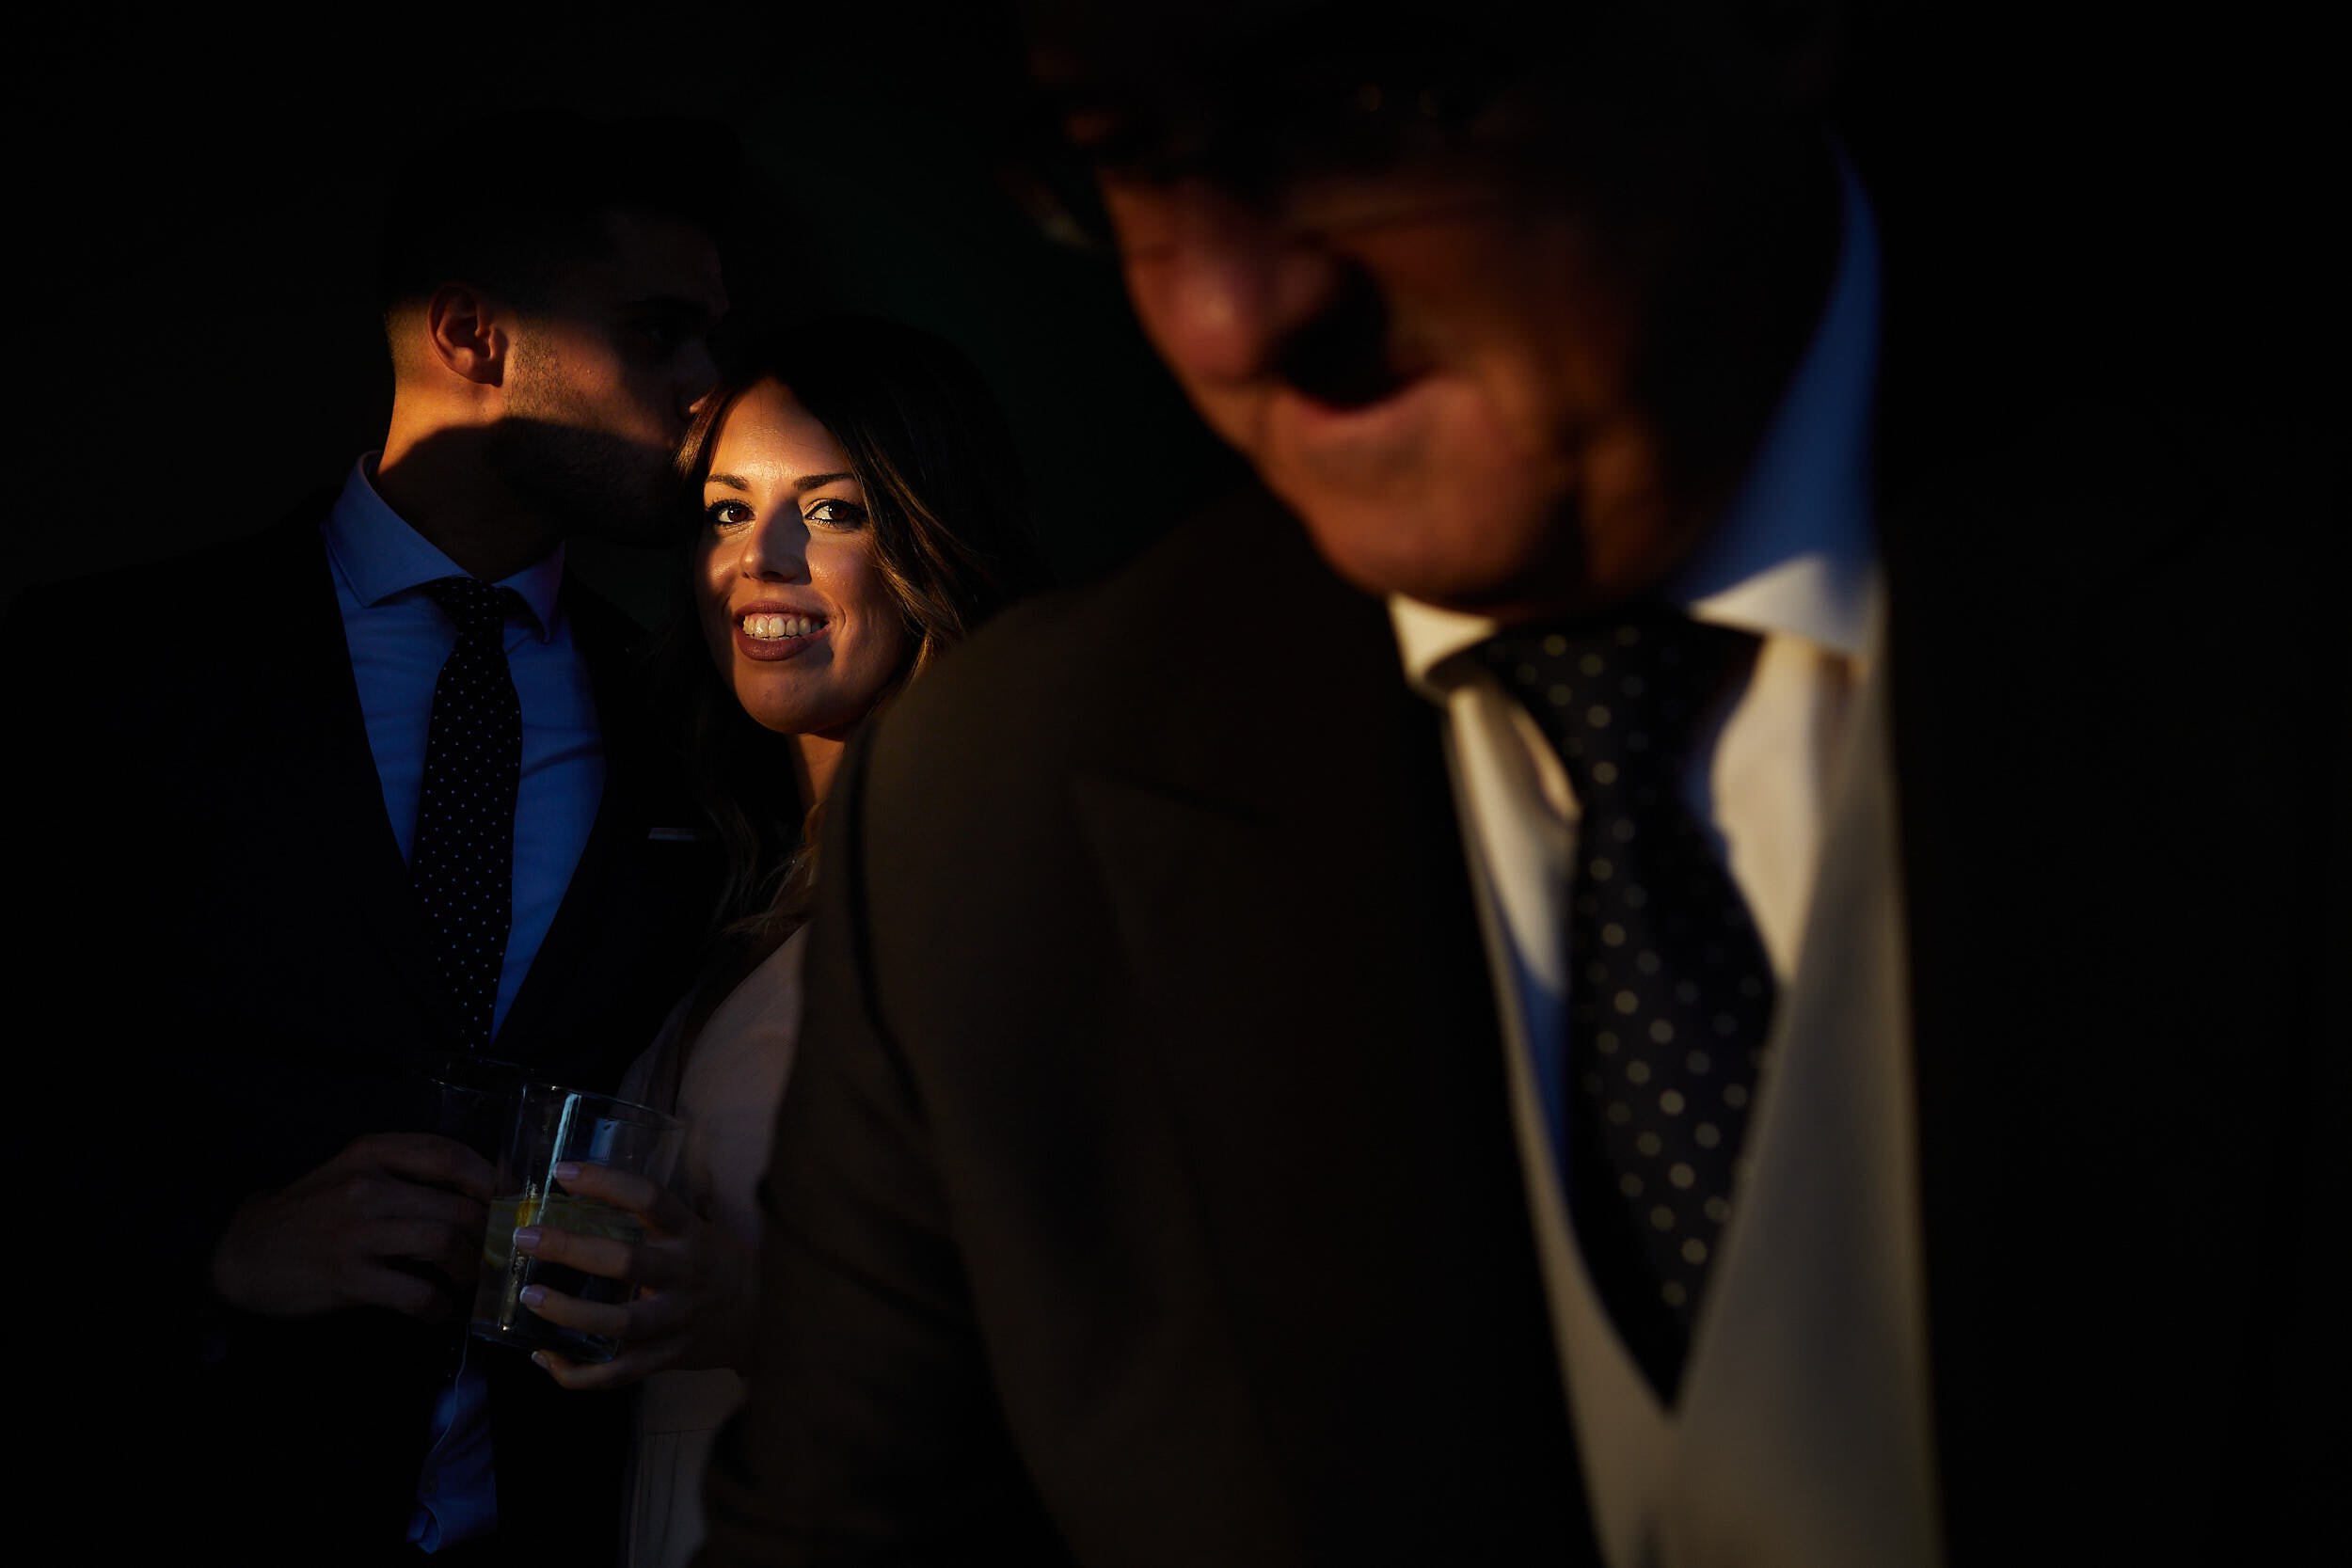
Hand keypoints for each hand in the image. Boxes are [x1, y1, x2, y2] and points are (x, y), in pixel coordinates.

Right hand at [209, 1132, 495, 1321]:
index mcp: (371, 1153)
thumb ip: (407, 1174)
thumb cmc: (311, 1213)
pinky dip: (437, 1307)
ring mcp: (356, 1232)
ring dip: (468, 1269)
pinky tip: (435, 1311)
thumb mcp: (352, 1174)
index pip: (449, 1155)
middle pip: (458, 1207)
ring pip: (443, 1244)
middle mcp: (366, 1186)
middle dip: (488, 1235)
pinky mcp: (347, 1278)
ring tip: (467, 1281)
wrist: (244, 1253)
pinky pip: (415, 1294)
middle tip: (494, 1253)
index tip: (510, 1202)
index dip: (491, 1180)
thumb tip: (482, 1194)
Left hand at [513, 1160, 755, 1390]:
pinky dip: (576, 1372)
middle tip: (527, 1237)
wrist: (758, 1316)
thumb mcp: (693, 1229)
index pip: (650, 1198)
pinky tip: (544, 1356)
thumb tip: (575, 1192)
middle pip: (627, 1262)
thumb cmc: (710, 1262)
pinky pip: (617, 1373)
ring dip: (569, 1313)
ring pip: (620, 1324)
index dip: (605, 1182)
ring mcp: (676, 1321)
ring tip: (529, 1298)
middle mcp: (684, 1276)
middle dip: (571, 1249)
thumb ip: (647, 1219)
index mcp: (690, 1234)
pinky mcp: (666, 1359)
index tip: (562, 1172)